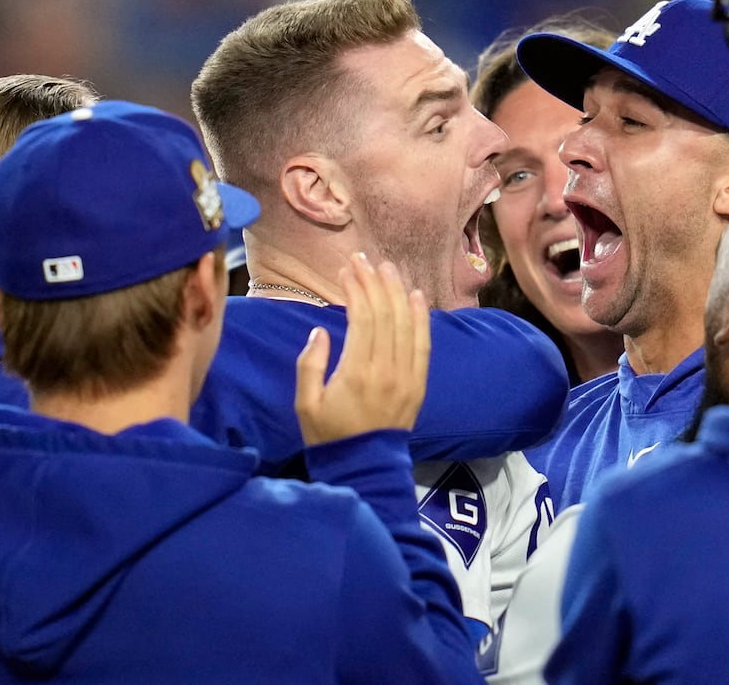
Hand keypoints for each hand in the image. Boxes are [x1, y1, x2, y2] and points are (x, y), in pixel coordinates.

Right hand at [294, 253, 430, 445]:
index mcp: (356, 372)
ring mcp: (407, 377)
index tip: (347, 270)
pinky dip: (421, 318)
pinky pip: (424, 344)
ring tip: (388, 269)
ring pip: (406, 324)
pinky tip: (415, 296)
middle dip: (374, 282)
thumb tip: (320, 330)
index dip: (356, 289)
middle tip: (365, 260)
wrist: (364, 468)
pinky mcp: (418, 384)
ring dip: (397, 292)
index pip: (362, 318)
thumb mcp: (305, 404)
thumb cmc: (329, 436)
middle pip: (385, 314)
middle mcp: (386, 370)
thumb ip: (310, 364)